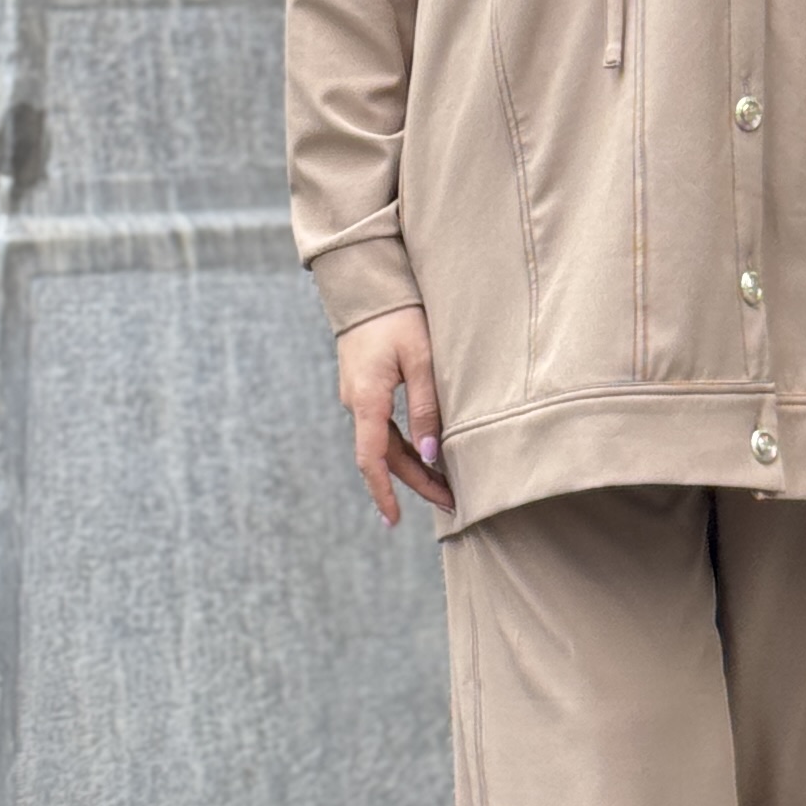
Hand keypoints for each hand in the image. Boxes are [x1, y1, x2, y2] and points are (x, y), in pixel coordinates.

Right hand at [337, 306, 452, 526]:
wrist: (368, 283)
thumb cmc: (398, 315)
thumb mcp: (420, 359)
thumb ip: (426, 406)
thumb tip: (430, 452)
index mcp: (366, 400)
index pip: (372, 460)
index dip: (383, 493)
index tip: (394, 521)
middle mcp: (356, 402)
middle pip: (383, 456)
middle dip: (415, 482)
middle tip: (449, 502)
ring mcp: (357, 394)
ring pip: (384, 441)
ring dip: (411, 465)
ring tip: (444, 483)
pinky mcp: (364, 385)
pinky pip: (383, 425)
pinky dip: (404, 444)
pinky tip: (425, 451)